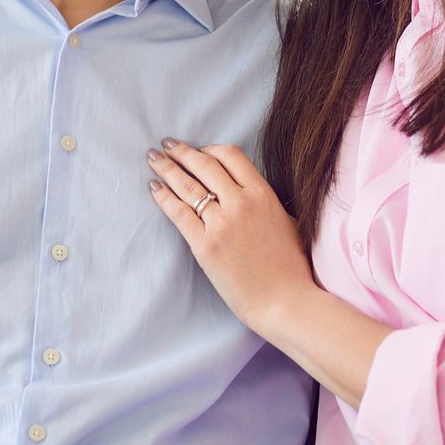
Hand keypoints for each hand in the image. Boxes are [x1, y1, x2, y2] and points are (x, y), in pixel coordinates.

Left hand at [146, 138, 315, 332]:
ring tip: (153, 159)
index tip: (198, 150)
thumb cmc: (290, 266)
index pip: (230, 156)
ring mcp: (220, 224)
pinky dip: (163, 197)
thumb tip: (247, 192)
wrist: (284, 300)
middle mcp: (240, 203)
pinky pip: (178, 213)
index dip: (210, 150)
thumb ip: (265, 202)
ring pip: (187, 186)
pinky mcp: (204, 245)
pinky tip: (154, 188)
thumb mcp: (286, 221)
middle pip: (204, 166)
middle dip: (182, 152)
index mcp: (263, 194)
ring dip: (167, 168)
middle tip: (166, 144)